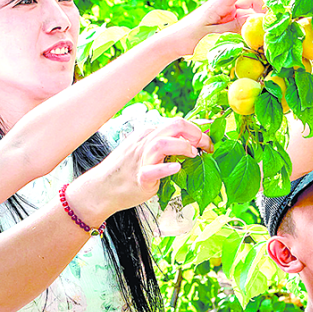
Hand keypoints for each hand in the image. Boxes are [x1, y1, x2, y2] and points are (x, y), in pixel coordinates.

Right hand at [67, 118, 212, 222]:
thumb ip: (165, 146)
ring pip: (163, 143)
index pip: (177, 123)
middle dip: (196, 133)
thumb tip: (192, 142)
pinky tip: (176, 169)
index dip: (198, 128)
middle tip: (207, 146)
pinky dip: (166, 169)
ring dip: (183, 147)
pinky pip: (152, 170)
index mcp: (148, 134)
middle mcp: (145, 142)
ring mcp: (141, 159)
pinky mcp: (139, 177)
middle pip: (174, 125)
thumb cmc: (127, 172)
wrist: (101, 189)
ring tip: (194, 155)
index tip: (210, 136)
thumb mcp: (145, 152)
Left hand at [165, 0, 267, 55]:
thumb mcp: (213, 35)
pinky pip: (242, 19)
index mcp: (219, 4)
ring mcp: (226, 11)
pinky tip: (243, 37)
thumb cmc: (189, 37)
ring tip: (251, 37)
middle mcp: (224, 4)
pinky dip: (247, 26)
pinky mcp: (226, 19)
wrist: (174, 42)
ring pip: (248, 11)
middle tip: (261, 28)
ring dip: (253, 21)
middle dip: (259, 10)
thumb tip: (256, 19)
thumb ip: (234, 27)